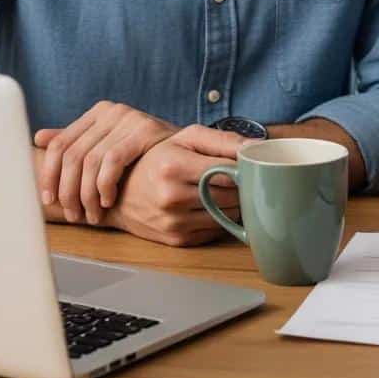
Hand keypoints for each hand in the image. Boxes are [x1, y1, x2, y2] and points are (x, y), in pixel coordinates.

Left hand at [34, 102, 178, 224]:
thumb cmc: (145, 153)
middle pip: (72, 155)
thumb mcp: (109, 145)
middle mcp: (112, 110)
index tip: (49, 200)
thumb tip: (38, 137)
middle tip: (74, 214)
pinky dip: (106, 185)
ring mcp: (129, 118)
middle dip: (68, 191)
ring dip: (87, 194)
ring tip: (92, 214)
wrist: (187, 150)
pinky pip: (113, 161)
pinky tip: (109, 200)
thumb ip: (78, 142)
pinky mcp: (145, 130)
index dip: (49, 175)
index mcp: (98, 112)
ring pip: (90, 161)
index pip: (59, 144)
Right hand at [104, 125, 253, 247]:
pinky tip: (214, 205)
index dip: (245, 168)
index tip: (248, 164)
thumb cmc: (160, 158)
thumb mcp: (188, 138)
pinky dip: (221, 219)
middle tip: (241, 176)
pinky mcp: (177, 240)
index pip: (228, 172)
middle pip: (230, 195)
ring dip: (235, 204)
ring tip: (227, 190)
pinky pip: (215, 230)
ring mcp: (173, 222)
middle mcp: (170, 197)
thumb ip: (223, 140)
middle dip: (242, 186)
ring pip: (226, 215)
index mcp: (173, 167)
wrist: (122, 191)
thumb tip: (256, 146)